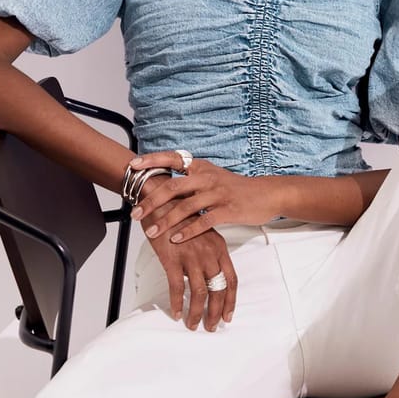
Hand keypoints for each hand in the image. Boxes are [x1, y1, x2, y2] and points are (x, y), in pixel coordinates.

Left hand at [129, 151, 277, 241]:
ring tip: (151, 232)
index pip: (173, 158)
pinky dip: (188, 231)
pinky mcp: (227, 210)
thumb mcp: (212, 176)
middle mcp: (207, 177)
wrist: (266, 194)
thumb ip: (191, 179)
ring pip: (185, 207)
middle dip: (151, 201)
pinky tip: (176, 239)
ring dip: (166, 221)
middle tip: (136, 214)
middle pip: (173, 187)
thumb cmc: (235, 188)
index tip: (133, 166)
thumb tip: (163, 183)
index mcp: (201, 166)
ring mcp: (217, 193)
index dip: (152, 160)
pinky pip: (203, 222)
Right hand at [138, 183, 237, 331]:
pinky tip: (176, 313)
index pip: (231, 279)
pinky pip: (178, 288)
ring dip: (198, 313)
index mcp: (219, 247)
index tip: (228, 316)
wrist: (161, 199)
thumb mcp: (202, 232)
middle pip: (219, 289)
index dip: (231, 300)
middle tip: (211, 327)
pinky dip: (177, 303)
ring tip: (193, 325)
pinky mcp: (173, 259)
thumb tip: (208, 275)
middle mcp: (209, 253)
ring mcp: (192, 256)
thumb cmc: (180, 216)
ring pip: (201, 292)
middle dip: (216, 312)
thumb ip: (208, 253)